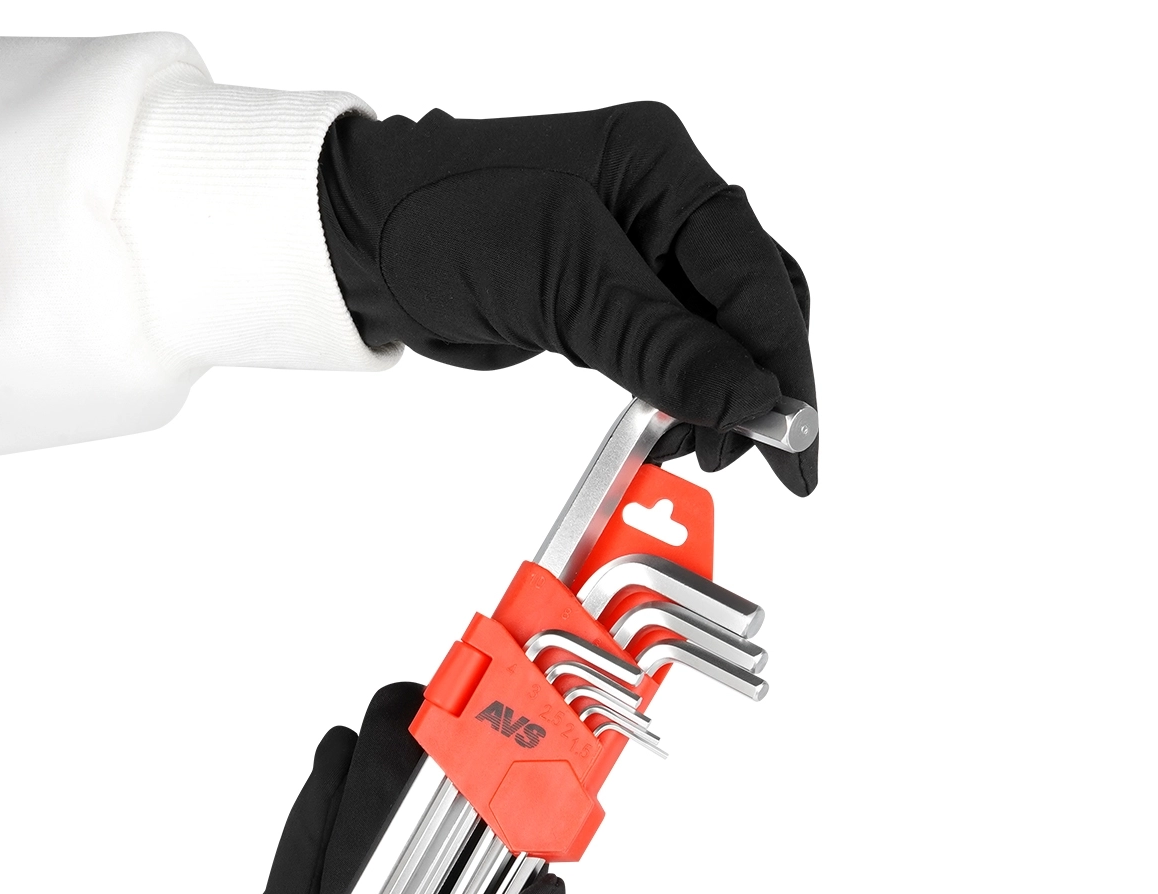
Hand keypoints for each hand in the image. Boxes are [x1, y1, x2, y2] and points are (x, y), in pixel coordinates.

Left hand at [319, 104, 816, 494]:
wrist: (362, 243)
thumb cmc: (443, 223)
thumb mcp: (562, 280)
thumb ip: (659, 343)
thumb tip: (747, 399)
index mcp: (662, 169)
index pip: (754, 278)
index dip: (782, 367)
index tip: (795, 442)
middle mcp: (659, 204)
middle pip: (752, 305)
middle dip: (760, 386)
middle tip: (755, 461)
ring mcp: (635, 253)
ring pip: (714, 335)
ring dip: (720, 398)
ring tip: (702, 453)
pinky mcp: (605, 299)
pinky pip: (668, 350)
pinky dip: (679, 394)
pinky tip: (676, 429)